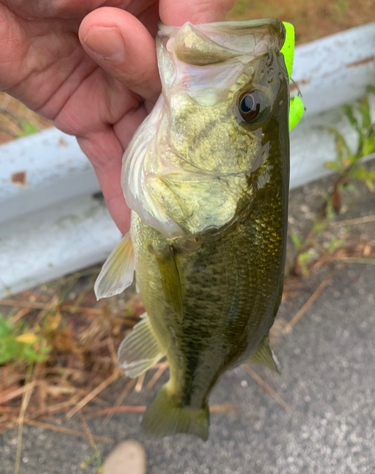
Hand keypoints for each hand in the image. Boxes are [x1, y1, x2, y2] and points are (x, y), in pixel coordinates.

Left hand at [0, 0, 235, 232]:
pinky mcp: (81, 110)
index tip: (234, 146)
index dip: (224, 104)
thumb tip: (210, 51)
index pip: (215, 65)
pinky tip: (143, 226)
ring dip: (164, 183)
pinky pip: (109, 155)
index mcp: (173, 10)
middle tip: (207, 201)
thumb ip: (189, 2)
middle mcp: (152, 49)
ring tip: (183, 226)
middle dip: (195, 154)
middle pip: (187, 112)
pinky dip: (124, 193)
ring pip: (151, 141)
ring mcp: (116, 83)